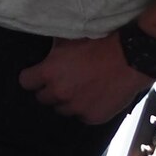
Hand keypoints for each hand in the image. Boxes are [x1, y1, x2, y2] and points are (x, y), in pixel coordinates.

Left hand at [17, 35, 151, 123]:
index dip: (32, 78)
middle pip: (43, 98)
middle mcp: (59, 92)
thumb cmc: (98, 43)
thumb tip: (42, 48)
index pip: (26, 82)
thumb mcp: (67, 39)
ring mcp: (77, 107)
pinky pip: (82, 116)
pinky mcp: (94, 117)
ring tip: (80, 88)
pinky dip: (86, 108)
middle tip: (62, 81)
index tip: (37, 76)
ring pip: (63, 109)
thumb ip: (51, 50)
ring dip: (67, 101)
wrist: (129, 57)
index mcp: (48, 72)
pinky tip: (94, 96)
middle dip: (49, 90)